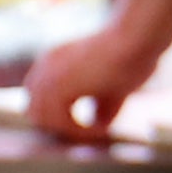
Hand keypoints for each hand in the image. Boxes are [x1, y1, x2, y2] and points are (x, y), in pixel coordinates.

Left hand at [26, 16, 168, 139]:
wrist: (136, 39)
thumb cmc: (132, 57)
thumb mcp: (113, 88)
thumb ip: (101, 106)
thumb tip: (100, 125)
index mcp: (52, 64)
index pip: (39, 100)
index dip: (58, 117)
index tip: (86, 125)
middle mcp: (44, 68)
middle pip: (34, 112)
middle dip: (59, 127)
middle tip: (89, 133)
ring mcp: (47, 76)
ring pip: (43, 120)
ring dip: (69, 132)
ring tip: (99, 132)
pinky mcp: (56, 85)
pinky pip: (58, 122)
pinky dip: (78, 131)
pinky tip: (101, 129)